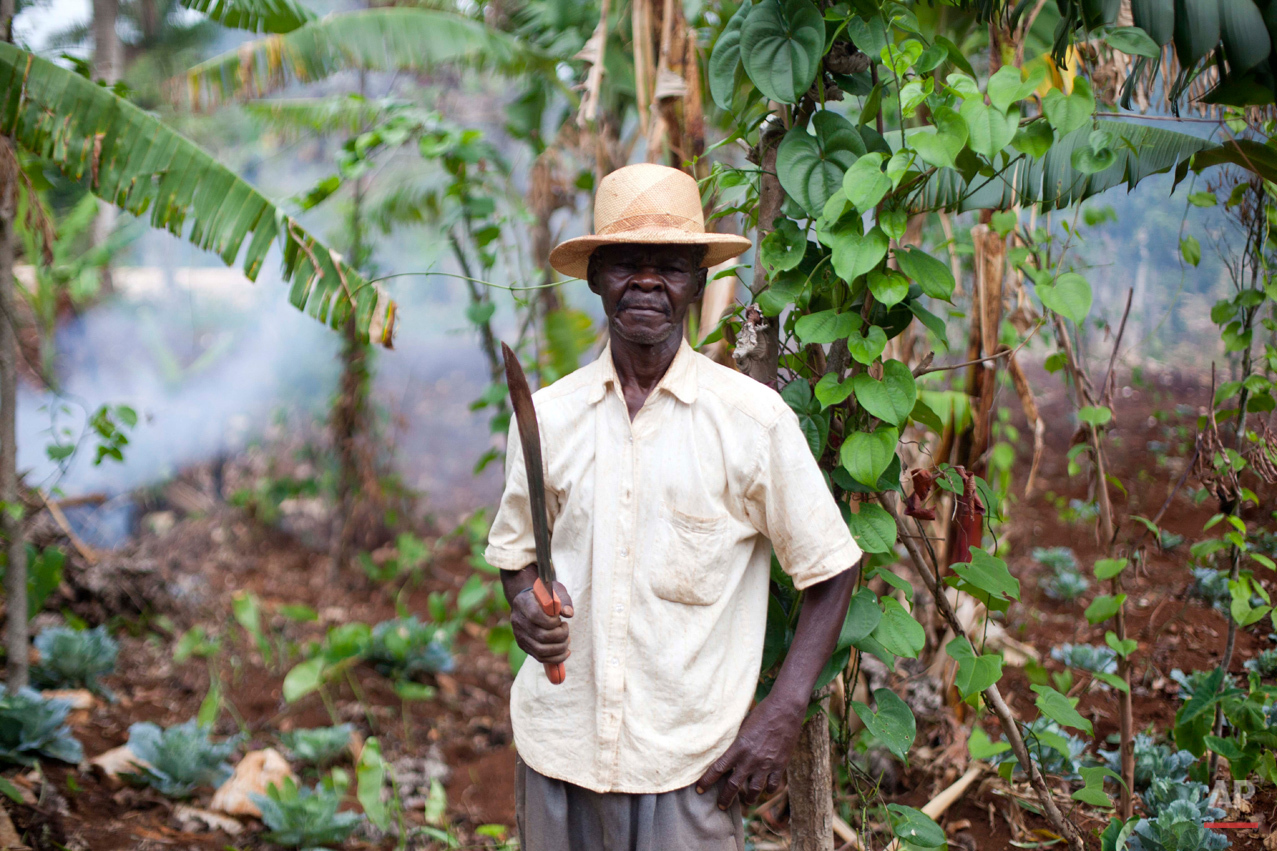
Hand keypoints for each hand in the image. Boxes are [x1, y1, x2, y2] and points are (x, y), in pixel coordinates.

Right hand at [510, 580, 573, 664]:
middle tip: (566, 628)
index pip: (535, 615)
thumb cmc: (545, 595)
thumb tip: (569, 614)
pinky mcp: (524, 646)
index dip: (552, 621)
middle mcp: (517, 620)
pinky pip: (540, 657)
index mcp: (523, 602)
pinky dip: (556, 658)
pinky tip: (565, 651)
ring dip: (560, 647)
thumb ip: (563, 600)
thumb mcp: (554, 591)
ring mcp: (519, 635)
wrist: (530, 602)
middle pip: (540, 635)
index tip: (559, 618)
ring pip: (540, 650)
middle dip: (560, 635)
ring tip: (567, 639)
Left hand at [695, 695, 803, 809]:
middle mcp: (750, 759)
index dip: (707, 781)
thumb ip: (735, 740)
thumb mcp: (742, 725)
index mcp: (738, 747)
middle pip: (733, 786)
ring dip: (749, 799)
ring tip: (746, 801)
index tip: (700, 789)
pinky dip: (769, 789)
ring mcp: (766, 764)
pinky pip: (773, 785)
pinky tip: (766, 789)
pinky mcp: (780, 765)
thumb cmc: (761, 713)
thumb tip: (725, 748)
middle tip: (721, 806)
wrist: (785, 710)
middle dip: (725, 798)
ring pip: (754, 790)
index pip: (718, 768)